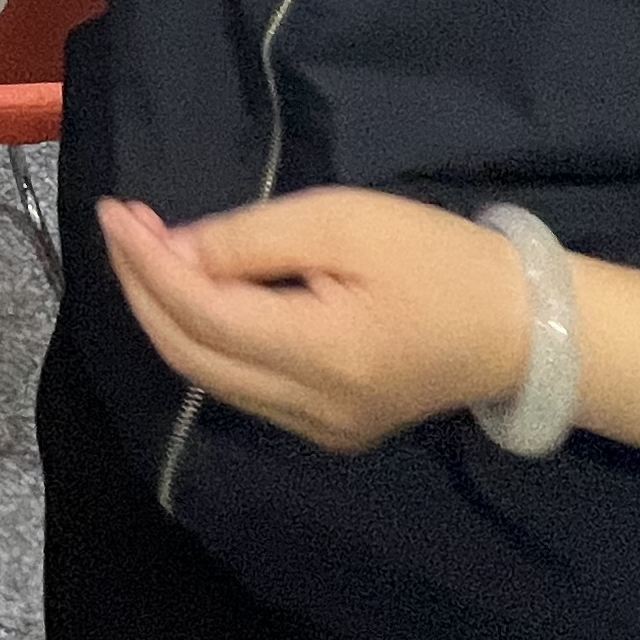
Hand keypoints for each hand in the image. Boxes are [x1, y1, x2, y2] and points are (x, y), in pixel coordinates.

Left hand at [95, 188, 534, 453]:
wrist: (525, 328)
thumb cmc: (439, 259)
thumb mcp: (345, 222)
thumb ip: (253, 239)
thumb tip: (174, 250)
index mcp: (320, 357)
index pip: (200, 314)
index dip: (146, 262)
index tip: (114, 209)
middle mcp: (309, 410)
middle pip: (190, 355)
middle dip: (142, 287)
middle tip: (122, 225)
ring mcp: (317, 429)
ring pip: (209, 376)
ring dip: (166, 312)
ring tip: (146, 249)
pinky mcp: (328, 428)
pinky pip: (242, 385)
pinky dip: (205, 337)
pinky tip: (194, 291)